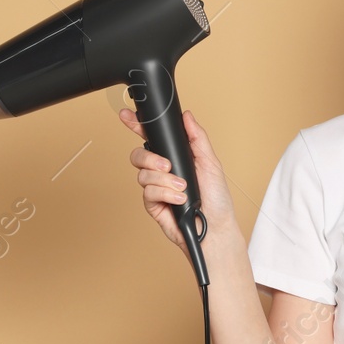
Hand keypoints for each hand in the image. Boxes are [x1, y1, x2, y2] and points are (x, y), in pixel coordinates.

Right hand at [119, 106, 235, 255]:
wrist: (215, 228)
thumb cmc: (216, 199)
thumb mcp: (211, 163)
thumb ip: (197, 138)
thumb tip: (187, 116)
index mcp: (175, 158)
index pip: (152, 139)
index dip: (137, 126)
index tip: (127, 116)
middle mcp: (162, 171)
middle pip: (139, 155)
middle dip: (150, 158)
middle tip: (167, 166)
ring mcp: (156, 188)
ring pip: (143, 174)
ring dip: (164, 180)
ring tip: (182, 187)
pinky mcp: (153, 205)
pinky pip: (148, 192)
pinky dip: (165, 194)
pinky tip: (179, 199)